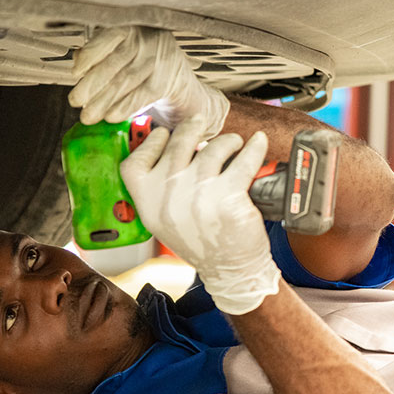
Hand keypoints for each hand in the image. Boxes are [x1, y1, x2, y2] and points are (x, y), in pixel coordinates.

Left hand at [69, 26, 229, 139]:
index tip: (74, 75)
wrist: (180, 79)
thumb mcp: (124, 49)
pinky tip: (110, 116)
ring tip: (88, 115)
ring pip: (125, 82)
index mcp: (133, 26)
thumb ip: (101, 51)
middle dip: (91, 86)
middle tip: (75, 101)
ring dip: (103, 101)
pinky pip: (141, 96)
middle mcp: (148, 40)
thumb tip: (77, 63)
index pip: (107, 39)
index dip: (88, 57)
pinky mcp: (167, 81)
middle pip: (114, 64)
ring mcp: (160, 60)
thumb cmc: (144, 62)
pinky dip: (123, 108)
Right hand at [120, 115, 279, 314]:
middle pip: (177, 144)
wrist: (230, 271)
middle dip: (192, 127)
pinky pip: (244, 160)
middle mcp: (169, 198)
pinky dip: (254, 147)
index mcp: (148, 204)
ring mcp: (199, 195)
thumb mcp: (164, 222)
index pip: (135, 162)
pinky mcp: (229, 196)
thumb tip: (174, 148)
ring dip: (226, 141)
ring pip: (213, 148)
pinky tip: (258, 142)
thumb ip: (159, 189)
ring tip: (233, 144)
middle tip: (201, 122)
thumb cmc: (201, 243)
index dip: (150, 143)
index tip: (164, 135)